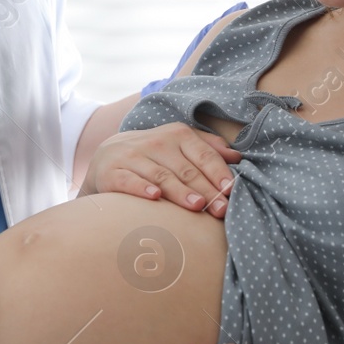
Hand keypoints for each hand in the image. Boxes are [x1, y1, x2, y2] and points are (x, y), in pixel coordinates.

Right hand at [82, 123, 240, 216]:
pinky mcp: (112, 172)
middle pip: (186, 170)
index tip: (231, 191)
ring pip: (161, 176)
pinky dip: (141, 188)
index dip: (218, 173)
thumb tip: (237, 157)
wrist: (107, 156)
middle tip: (220, 209)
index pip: (203, 155)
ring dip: (180, 191)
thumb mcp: (180, 144)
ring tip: (197, 206)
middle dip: (206, 190)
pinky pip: (129, 181)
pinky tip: (154, 197)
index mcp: (178, 135)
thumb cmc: (154, 155)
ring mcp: (133, 156)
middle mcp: (156, 142)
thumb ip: (208, 148)